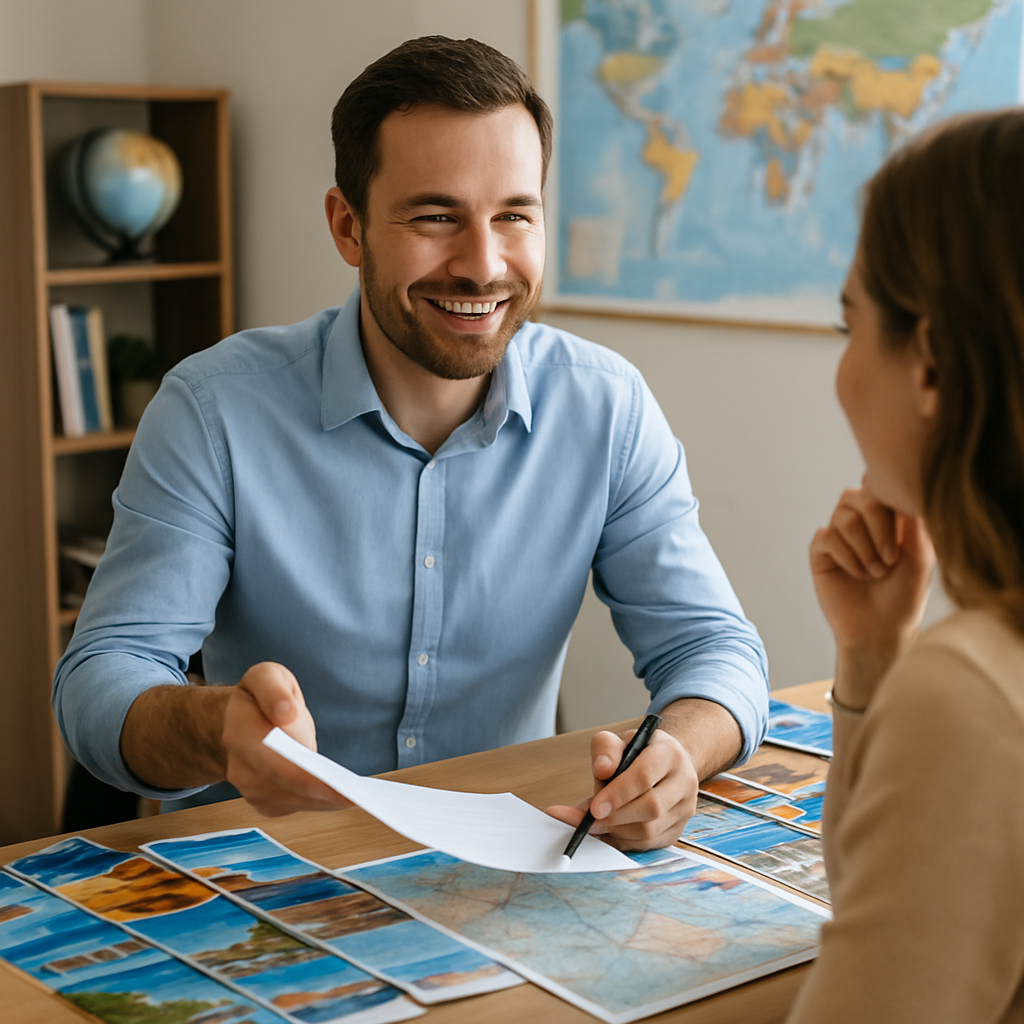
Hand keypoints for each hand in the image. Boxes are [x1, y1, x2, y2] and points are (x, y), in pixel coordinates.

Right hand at [222, 661, 350, 815]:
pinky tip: (338, 795)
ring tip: (353, 795)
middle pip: (283, 786)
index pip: (272, 760)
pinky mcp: (264, 799)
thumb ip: (273, 690)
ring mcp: (250, 787)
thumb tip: (286, 712)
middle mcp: (240, 766)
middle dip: (320, 793)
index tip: (333, 783)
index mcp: (239, 731)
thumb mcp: (266, 676)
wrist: (242, 718)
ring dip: (322, 800)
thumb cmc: (261, 696)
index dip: (303, 777)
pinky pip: (295, 805)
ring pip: (291, 800)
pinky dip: (318, 802)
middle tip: (354, 795)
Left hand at [545, 725, 697, 849]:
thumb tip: (601, 770)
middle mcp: (684, 781)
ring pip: (650, 830)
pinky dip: (624, 840)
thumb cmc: (640, 752)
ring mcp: (685, 808)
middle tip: (590, 819)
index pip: (645, 776)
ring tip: (597, 822)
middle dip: (615, 816)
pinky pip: (649, 844)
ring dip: (617, 830)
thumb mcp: (620, 740)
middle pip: (651, 807)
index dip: (617, 794)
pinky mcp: (678, 829)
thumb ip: (606, 749)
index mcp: (670, 754)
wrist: (666, 763)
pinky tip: (610, 830)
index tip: (594, 808)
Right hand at [810, 483, 934, 704]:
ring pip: (843, 518)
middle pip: (858, 496)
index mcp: (886, 516)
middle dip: (878, 526)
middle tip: (891, 557)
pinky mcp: (821, 552)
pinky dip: (847, 556)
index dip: (888, 500)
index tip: (904, 530)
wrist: (881, 629)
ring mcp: (838, 535)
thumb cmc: (905, 595)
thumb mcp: (921, 555)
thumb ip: (914, 521)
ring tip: (876, 572)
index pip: (879, 487)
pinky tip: (858, 574)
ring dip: (864, 547)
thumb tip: (902, 488)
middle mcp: (860, 521)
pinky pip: (827, 537)